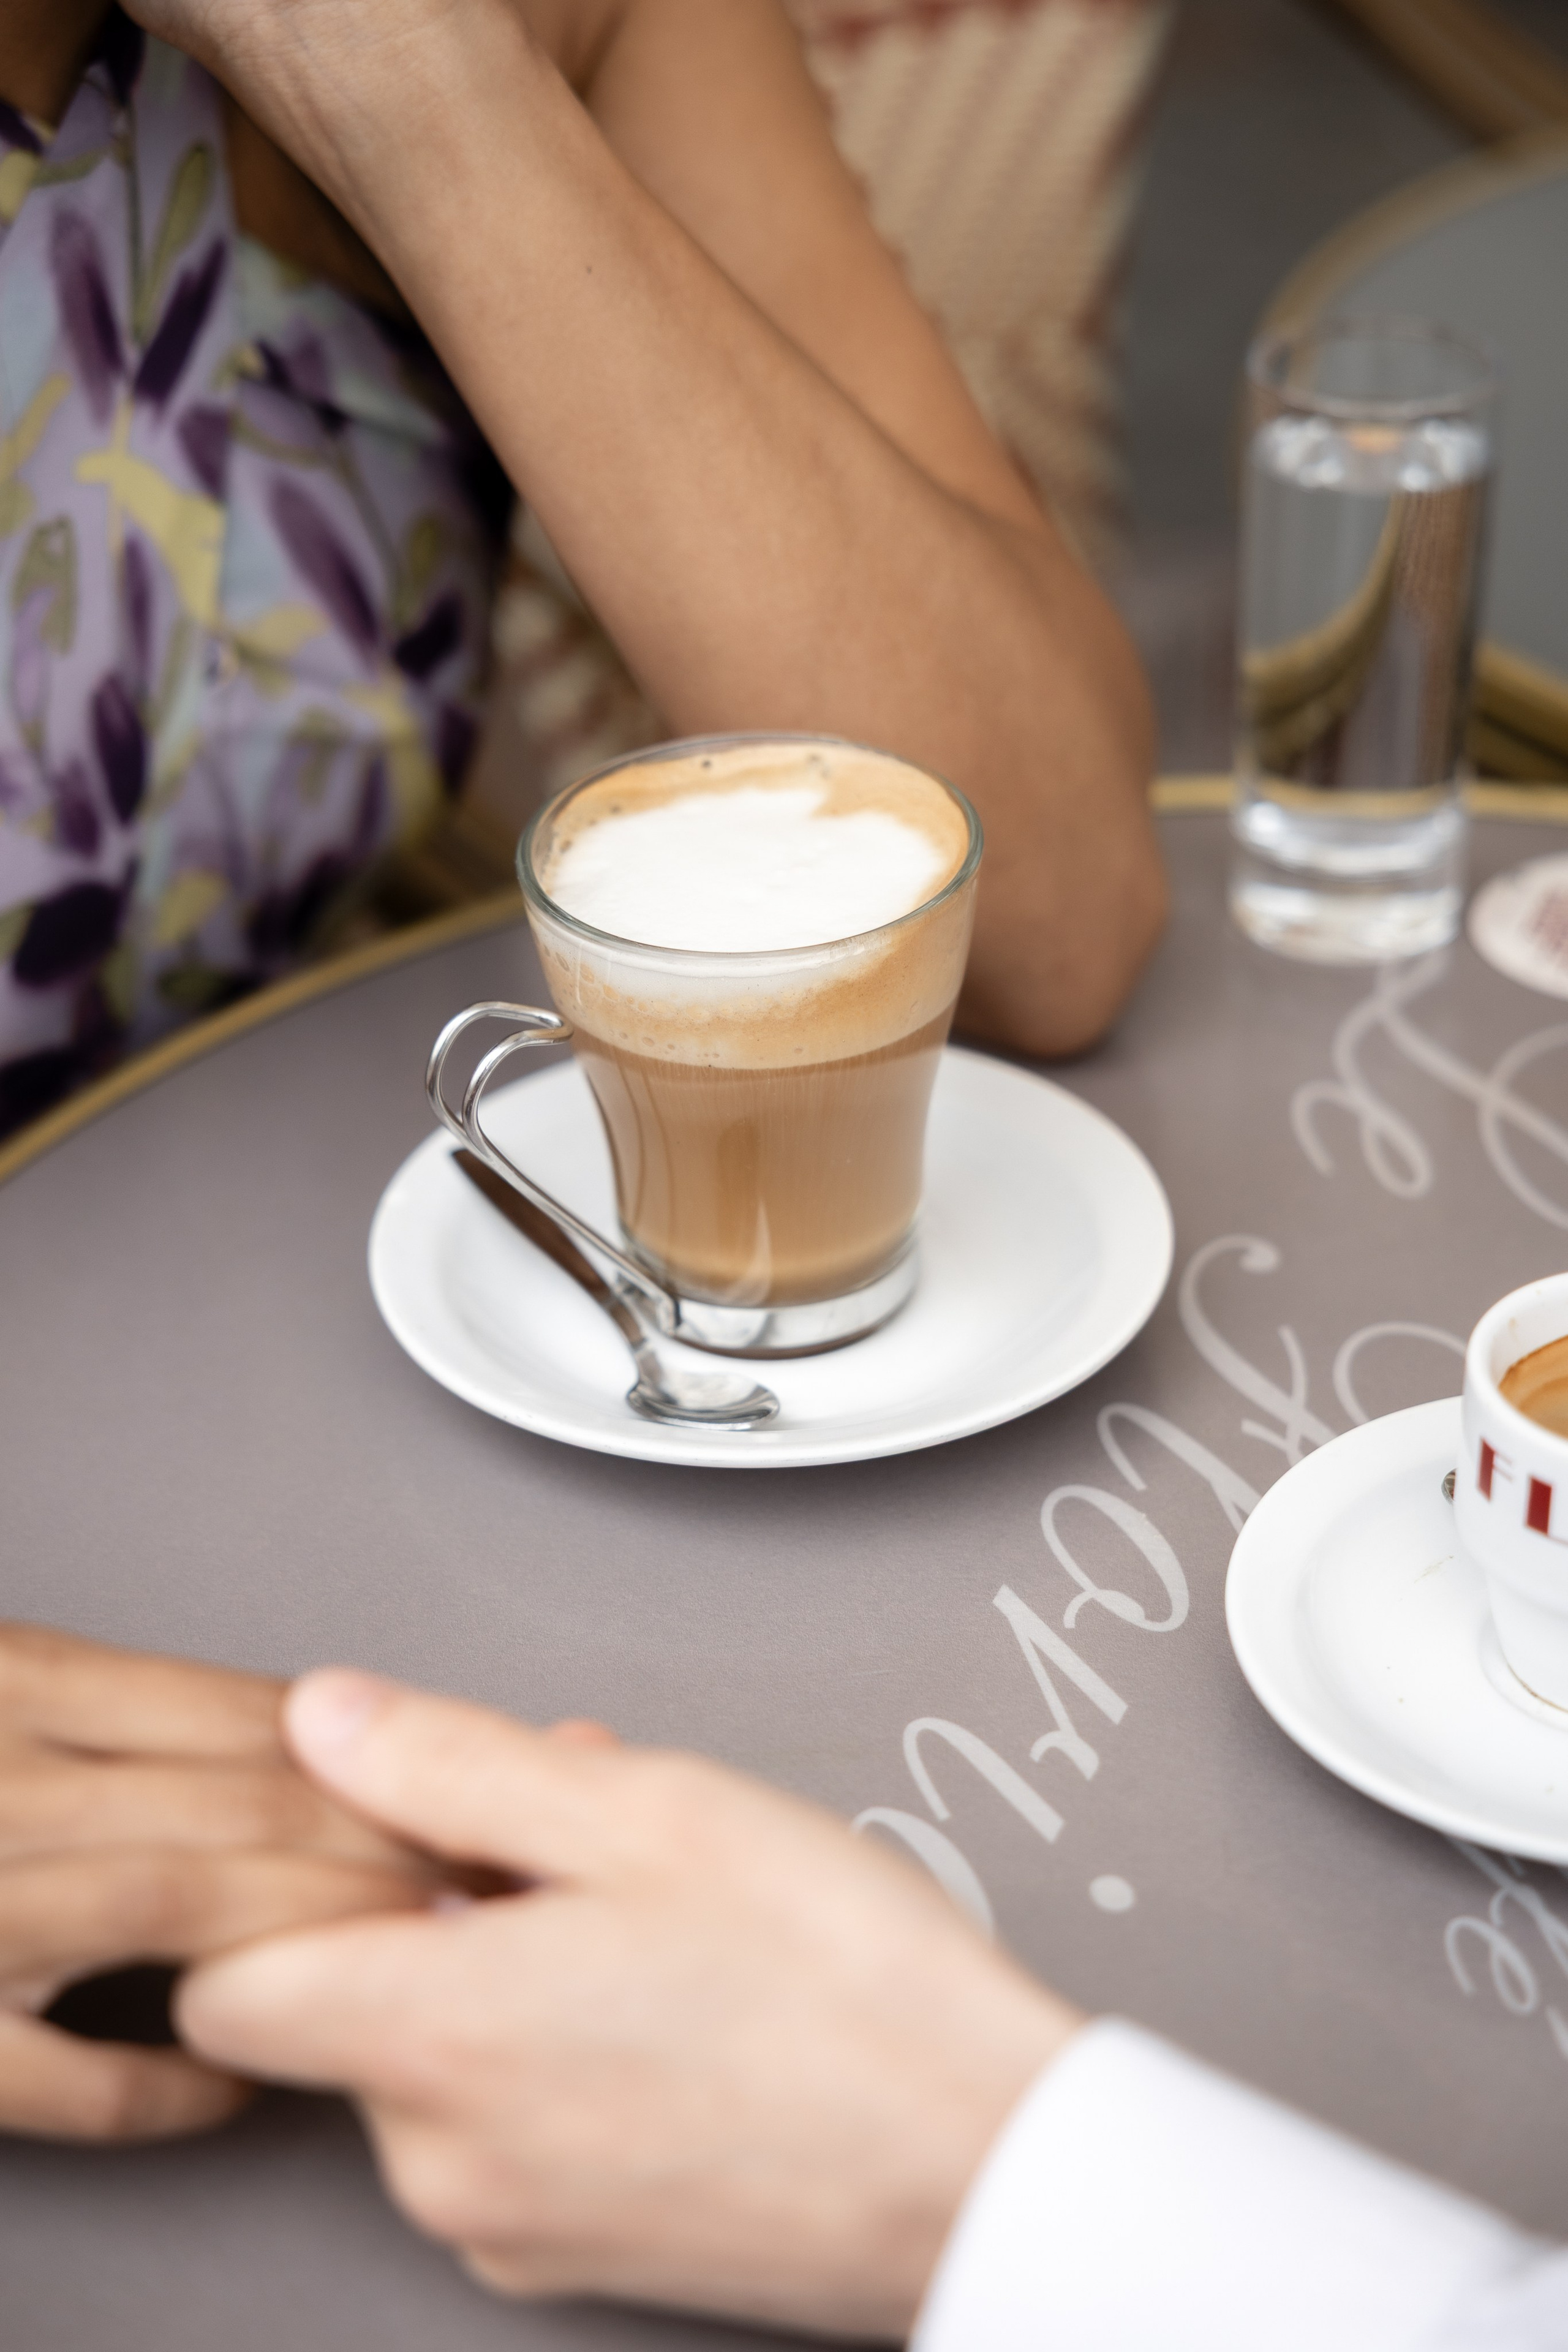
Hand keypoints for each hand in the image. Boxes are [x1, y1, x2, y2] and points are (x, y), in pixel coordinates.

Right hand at [0, 1626, 434, 2141]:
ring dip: (317, 1933)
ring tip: (412, 1956)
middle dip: (385, 1843)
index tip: (465, 1784)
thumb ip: (100, 1705)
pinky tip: (238, 2074)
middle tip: (483, 1876)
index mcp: (18, 1680)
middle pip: (239, 1803)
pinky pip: (73, 2079)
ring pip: (182, 1907)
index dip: (377, 1758)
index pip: (244, 1715)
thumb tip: (294, 1730)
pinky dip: (170, 2085)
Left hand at [179, 1673, 1080, 2338]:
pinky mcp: (575, 2260)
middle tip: (573, 1838)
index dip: (283, 1886)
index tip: (373, 1829)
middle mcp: (442, 2160)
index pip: (224, 1978)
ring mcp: (508, 2226)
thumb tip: (326, 1721)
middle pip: (347, 2005)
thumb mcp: (644, 1808)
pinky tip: (670, 1995)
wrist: (989, 2169)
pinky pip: (508, 2129)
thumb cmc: (843, 1992)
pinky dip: (553, 2052)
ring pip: (437, 2060)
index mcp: (434, 2038)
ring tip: (648, 1909)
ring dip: (505, 1968)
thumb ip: (451, 1761)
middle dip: (433, 1903)